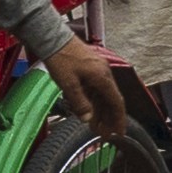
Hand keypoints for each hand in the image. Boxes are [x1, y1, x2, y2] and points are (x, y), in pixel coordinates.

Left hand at [41, 33, 156, 158]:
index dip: (119, 119)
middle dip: (109, 119)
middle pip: (111, 100)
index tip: (119, 133)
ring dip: (100, 112)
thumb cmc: (60, 59)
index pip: (117, 102)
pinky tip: (88, 111)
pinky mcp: (90, 68)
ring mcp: (98, 70)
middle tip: (105, 135)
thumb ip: (80, 103)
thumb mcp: (68, 84)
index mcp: (103, 77)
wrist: (52, 38)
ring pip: (103, 95)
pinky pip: (96, 88)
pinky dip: (94, 102)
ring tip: (95, 128)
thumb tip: (88, 120)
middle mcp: (104, 73)